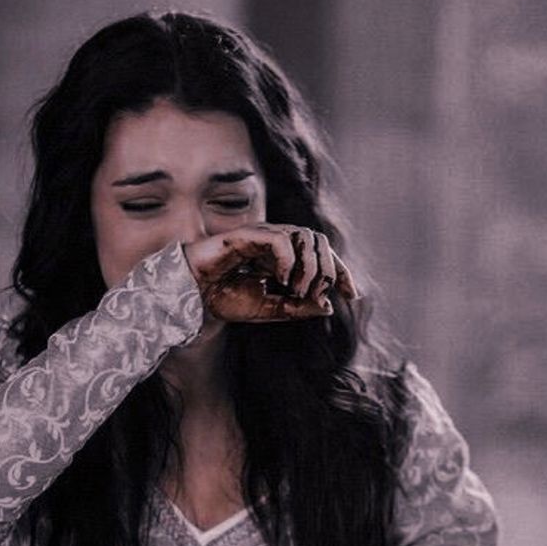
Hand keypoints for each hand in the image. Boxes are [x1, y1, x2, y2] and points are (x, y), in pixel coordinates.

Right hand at [183, 224, 359, 321]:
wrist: (195, 297)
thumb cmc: (227, 300)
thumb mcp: (269, 310)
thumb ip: (297, 308)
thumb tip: (328, 305)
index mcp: (286, 258)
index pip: (322, 256)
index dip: (340, 273)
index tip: (351, 294)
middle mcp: (278, 242)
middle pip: (319, 241)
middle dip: (327, 268)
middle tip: (317, 293)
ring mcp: (263, 236)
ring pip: (304, 236)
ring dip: (309, 265)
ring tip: (299, 289)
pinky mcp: (247, 235)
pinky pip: (279, 239)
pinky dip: (287, 260)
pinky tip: (282, 279)